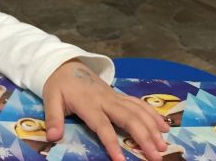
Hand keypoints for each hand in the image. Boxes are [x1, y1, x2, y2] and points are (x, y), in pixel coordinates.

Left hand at [42, 59, 169, 160]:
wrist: (66, 64)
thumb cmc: (59, 85)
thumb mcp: (50, 99)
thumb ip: (53, 118)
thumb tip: (52, 137)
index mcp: (88, 103)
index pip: (102, 125)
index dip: (111, 142)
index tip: (121, 160)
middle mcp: (105, 100)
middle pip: (128, 118)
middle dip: (143, 137)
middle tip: (156, 157)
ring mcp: (114, 96)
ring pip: (137, 111)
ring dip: (152, 127)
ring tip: (164, 146)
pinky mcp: (119, 95)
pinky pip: (138, 104)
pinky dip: (152, 114)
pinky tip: (164, 126)